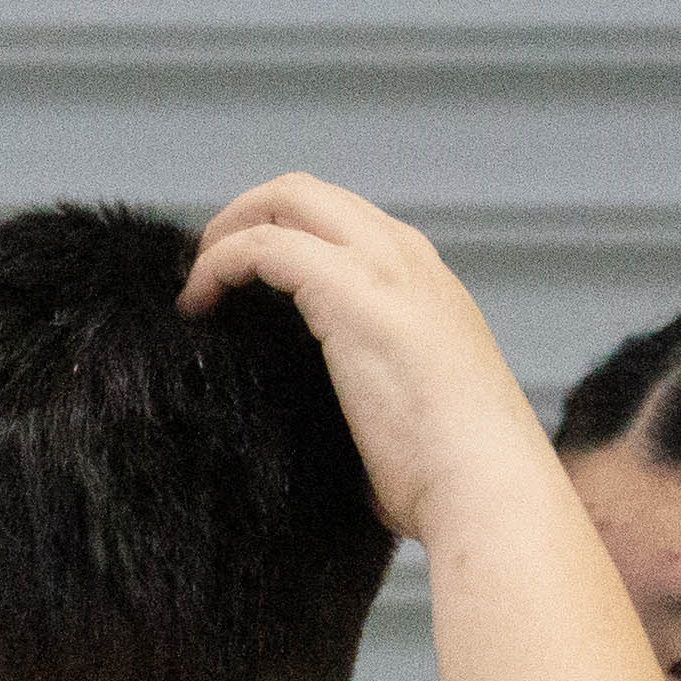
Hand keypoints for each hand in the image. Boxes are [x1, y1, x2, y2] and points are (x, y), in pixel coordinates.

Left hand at [182, 174, 563, 543]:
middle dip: (242, 217)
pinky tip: (197, 305)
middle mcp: (406, 258)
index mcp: (423, 282)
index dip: (278, 236)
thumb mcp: (410, 403)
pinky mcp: (350, 291)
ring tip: (194, 286)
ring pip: (286, 198)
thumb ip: (369, 383)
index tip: (236, 286)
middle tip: (202, 274)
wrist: (485, 488)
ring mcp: (382, 268)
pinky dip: (219, 262)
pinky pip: (265, 244)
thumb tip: (319, 416)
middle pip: (307, 192)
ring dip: (226, 232)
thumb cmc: (448, 474)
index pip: (340, 222)